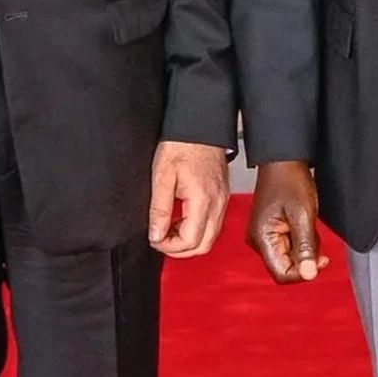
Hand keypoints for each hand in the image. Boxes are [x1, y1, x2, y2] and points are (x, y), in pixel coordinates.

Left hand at [148, 141, 230, 257]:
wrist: (199, 127)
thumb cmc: (181, 145)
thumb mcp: (162, 176)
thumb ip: (159, 209)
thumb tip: (155, 235)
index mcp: (202, 200)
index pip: (190, 241)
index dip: (169, 247)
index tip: (154, 239)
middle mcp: (217, 203)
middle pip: (204, 245)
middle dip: (180, 249)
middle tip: (161, 240)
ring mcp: (222, 200)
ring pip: (210, 237)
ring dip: (189, 240)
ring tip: (169, 228)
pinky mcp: (222, 196)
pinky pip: (213, 223)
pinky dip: (197, 228)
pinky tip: (181, 218)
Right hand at [247, 161, 328, 283]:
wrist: (284, 160)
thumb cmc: (289, 180)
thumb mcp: (303, 215)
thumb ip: (306, 247)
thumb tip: (308, 274)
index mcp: (261, 238)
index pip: (281, 274)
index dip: (303, 272)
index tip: (320, 261)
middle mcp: (258, 240)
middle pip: (286, 266)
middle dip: (306, 257)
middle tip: (315, 236)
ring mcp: (264, 236)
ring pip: (290, 257)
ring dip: (305, 247)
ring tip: (308, 225)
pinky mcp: (271, 231)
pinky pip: (289, 246)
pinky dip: (301, 240)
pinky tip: (304, 224)